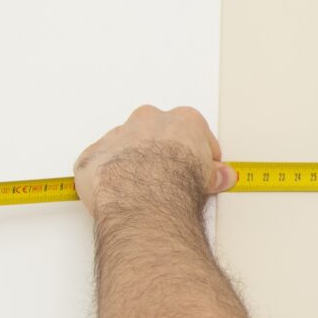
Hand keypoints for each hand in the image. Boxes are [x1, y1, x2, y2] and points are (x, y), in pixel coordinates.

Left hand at [74, 105, 235, 221]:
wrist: (145, 197)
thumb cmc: (178, 182)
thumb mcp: (211, 178)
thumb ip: (215, 173)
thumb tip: (223, 176)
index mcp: (181, 120)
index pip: (194, 132)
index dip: (197, 154)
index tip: (198, 169)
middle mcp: (148, 120)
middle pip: (156, 131)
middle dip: (161, 151)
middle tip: (168, 178)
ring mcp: (118, 135)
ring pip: (125, 144)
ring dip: (131, 161)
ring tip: (140, 188)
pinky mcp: (94, 155)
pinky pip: (99, 162)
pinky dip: (106, 175)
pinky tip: (117, 192)